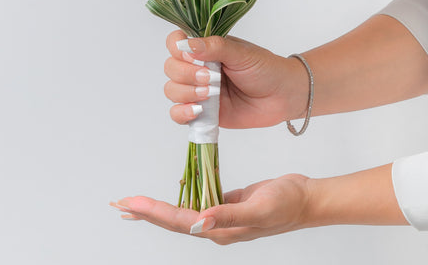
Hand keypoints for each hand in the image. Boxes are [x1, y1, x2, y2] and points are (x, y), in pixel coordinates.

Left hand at [111, 174, 310, 244]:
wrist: (307, 199)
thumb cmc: (287, 203)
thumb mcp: (260, 208)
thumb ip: (229, 215)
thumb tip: (199, 221)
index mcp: (221, 230)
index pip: (179, 221)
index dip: (153, 212)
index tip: (130, 203)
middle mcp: (216, 227)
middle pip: (173, 221)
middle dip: (145, 213)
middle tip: (120, 205)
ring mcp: (221, 217)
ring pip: (182, 213)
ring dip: (157, 208)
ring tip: (134, 205)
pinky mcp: (226, 205)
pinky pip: (197, 202)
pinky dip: (179, 199)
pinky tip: (171, 196)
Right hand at [163, 30, 308, 128]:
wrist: (283, 96)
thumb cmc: (265, 69)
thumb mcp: (241, 53)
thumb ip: (214, 47)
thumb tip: (186, 44)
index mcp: (204, 49)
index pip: (175, 42)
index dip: (176, 47)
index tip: (191, 55)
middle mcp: (196, 68)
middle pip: (170, 68)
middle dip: (185, 74)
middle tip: (210, 78)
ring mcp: (198, 91)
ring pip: (171, 90)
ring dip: (186, 93)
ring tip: (210, 94)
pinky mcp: (202, 113)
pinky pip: (177, 114)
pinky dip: (182, 113)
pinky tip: (198, 111)